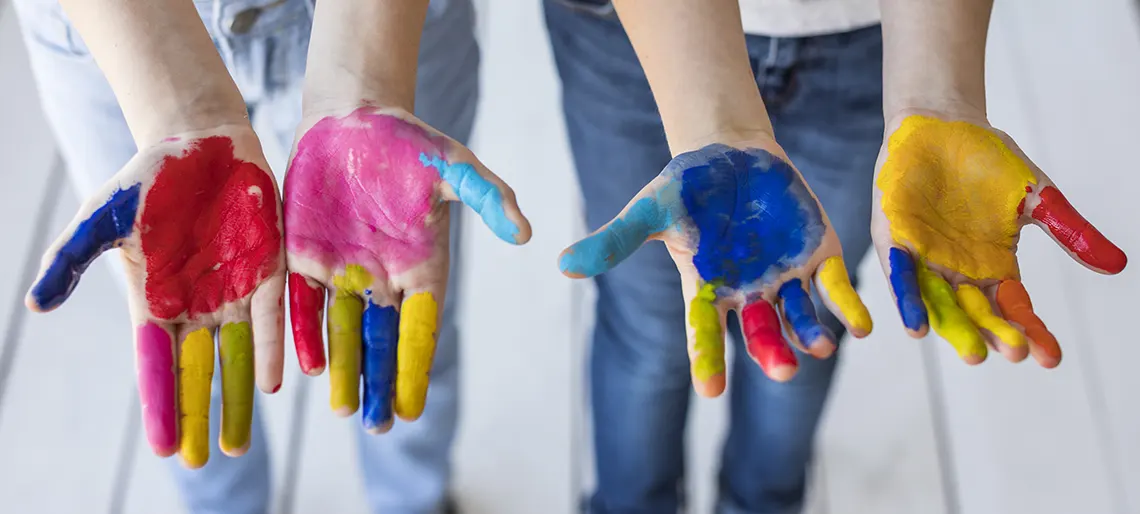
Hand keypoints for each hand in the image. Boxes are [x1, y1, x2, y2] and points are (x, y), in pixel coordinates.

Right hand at [26, 127, 284, 467]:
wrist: (200, 141)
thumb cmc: (148, 178)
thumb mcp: (102, 217)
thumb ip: (72, 259)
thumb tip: (35, 306)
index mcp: (156, 302)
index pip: (158, 366)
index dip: (162, 406)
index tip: (167, 448)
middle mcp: (199, 306)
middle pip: (202, 372)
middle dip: (206, 415)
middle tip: (214, 460)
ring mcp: (236, 290)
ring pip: (239, 356)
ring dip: (241, 398)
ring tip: (243, 442)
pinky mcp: (269, 268)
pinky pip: (273, 318)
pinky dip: (271, 350)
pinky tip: (274, 383)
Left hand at [284, 107, 530, 432]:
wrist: (352, 118)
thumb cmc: (409, 141)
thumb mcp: (453, 166)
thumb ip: (487, 197)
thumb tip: (526, 233)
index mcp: (423, 266)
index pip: (420, 328)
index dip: (416, 366)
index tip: (414, 406)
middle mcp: (384, 278)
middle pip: (382, 341)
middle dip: (380, 383)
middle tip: (379, 427)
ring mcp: (343, 270)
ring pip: (342, 331)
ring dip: (343, 369)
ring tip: (343, 410)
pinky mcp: (304, 257)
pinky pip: (303, 305)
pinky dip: (304, 335)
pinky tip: (305, 368)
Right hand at [559, 141, 872, 394]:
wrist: (733, 154)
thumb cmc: (686, 185)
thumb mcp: (650, 210)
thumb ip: (614, 241)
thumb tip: (561, 265)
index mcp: (707, 289)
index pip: (705, 332)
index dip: (708, 359)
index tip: (712, 389)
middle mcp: (748, 294)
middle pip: (761, 334)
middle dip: (772, 352)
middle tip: (782, 370)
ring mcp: (785, 279)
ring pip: (801, 318)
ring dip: (811, 334)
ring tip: (822, 346)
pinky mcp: (819, 258)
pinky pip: (836, 289)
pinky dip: (848, 307)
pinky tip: (861, 326)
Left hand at [873, 112, 1126, 366]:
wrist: (942, 122)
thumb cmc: (989, 161)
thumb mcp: (1038, 198)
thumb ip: (1070, 232)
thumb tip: (1118, 266)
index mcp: (994, 267)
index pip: (1015, 309)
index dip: (1032, 333)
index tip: (1051, 358)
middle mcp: (958, 271)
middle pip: (978, 313)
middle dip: (995, 334)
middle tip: (1013, 355)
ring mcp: (925, 259)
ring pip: (940, 304)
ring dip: (954, 329)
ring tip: (973, 354)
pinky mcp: (896, 240)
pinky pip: (901, 275)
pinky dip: (909, 299)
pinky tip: (917, 326)